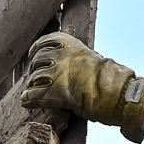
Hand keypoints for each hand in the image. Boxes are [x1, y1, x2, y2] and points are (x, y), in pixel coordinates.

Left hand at [20, 33, 143, 140]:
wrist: (117, 92)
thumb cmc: (112, 78)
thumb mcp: (93, 60)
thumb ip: (78, 59)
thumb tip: (72, 65)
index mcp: (71, 45)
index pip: (46, 41)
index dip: (37, 48)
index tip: (33, 53)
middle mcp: (61, 57)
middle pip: (38, 60)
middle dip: (35, 69)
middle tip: (35, 77)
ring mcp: (56, 74)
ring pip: (34, 78)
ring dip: (32, 85)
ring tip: (33, 91)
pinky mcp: (53, 93)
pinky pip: (33, 95)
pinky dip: (28, 98)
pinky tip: (27, 101)